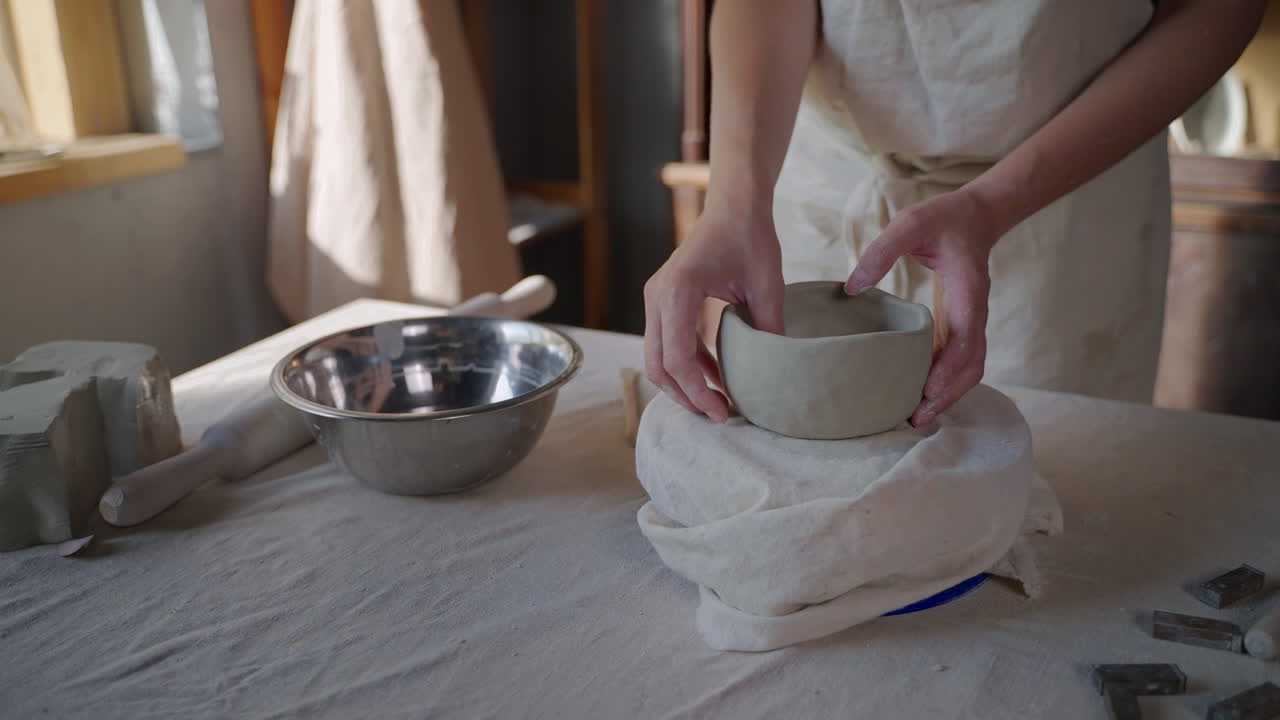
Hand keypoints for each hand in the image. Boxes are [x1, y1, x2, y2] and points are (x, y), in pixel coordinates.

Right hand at [644, 204, 784, 421]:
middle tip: (719, 415)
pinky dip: (688, 364)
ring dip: (684, 383)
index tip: (724, 411)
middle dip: (685, 396)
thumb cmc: (750, 237)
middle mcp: (657, 297)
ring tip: (718, 402)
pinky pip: (668, 342)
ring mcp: (656, 299)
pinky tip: (715, 376)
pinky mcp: (664, 301)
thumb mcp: (767, 285)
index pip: (677, 358)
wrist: (734, 206)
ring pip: (658, 357)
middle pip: (658, 365)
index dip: (698, 392)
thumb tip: (774, 375)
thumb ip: (767, 329)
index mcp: (677, 291)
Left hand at [844, 188, 999, 426]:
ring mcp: (972, 320)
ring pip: (970, 367)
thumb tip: (851, 286)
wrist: (975, 215)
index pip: (965, 337)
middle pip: (973, 365)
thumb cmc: (943, 218)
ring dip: (949, 393)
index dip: (949, 368)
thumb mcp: (911, 223)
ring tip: (917, 416)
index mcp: (968, 291)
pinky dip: (946, 381)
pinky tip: (921, 393)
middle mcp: (975, 311)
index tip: (927, 390)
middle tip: (917, 418)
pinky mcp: (962, 323)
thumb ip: (881, 250)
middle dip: (949, 394)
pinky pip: (960, 359)